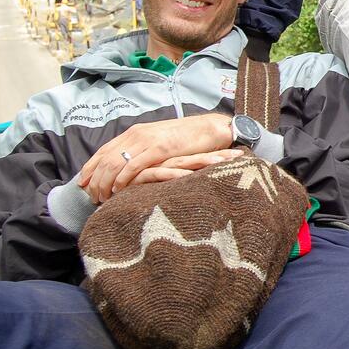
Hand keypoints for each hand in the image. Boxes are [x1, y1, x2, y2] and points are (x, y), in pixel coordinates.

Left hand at [79, 113, 233, 203]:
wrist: (209, 129)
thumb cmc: (185, 138)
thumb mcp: (156, 141)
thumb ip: (141, 150)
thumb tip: (126, 166)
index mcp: (134, 132)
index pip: (103, 150)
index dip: (90, 167)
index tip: (82, 183)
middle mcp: (137, 134)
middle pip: (105, 159)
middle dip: (95, 180)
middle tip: (92, 197)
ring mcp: (148, 141)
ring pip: (115, 163)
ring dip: (105, 183)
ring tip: (102, 198)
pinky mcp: (160, 149)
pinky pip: (134, 165)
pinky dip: (123, 178)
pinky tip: (119, 189)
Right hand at [131, 149, 245, 185]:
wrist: (107, 191)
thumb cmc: (135, 193)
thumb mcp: (159, 188)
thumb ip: (174, 185)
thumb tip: (192, 186)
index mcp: (171, 162)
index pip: (197, 156)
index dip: (217, 155)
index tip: (241, 155)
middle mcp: (165, 162)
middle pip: (195, 157)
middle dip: (218, 155)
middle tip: (240, 155)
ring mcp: (154, 167)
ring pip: (183, 162)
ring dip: (204, 161)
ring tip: (224, 160)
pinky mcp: (142, 175)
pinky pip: (160, 173)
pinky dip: (174, 174)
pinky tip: (187, 174)